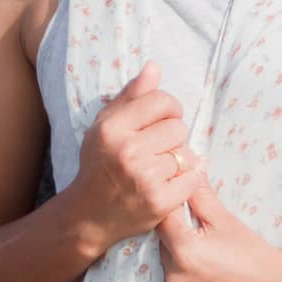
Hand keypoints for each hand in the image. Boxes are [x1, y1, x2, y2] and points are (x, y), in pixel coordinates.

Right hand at [69, 59, 204, 254]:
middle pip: (179, 127)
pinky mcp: (160, 202)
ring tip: (157, 168)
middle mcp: (128, 151)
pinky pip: (193, 178)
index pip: (163, 101)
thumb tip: (154, 67)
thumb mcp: (105, 125)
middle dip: (172, 137)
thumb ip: (131, 95)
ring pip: (187, 153)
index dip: (168, 109)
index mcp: (113, 128)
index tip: (160, 122)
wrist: (89, 215)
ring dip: (178, 160)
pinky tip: (167, 184)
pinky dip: (185, 181)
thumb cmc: (100, 163)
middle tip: (155, 150)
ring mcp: (145, 178)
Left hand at [156, 172, 281, 281]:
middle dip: (179, 239)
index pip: (163, 219)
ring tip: (211, 263)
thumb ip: (201, 195)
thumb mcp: (226, 221)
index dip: (174, 211)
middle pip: (165, 247)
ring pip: (171, 273)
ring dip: (182, 265)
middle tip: (206, 239)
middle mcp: (174, 277)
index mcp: (183, 249)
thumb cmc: (255, 254)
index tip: (186, 210)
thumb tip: (189, 167)